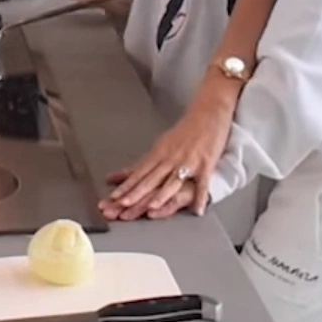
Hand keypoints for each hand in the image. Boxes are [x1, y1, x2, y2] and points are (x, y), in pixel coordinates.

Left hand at [99, 90, 235, 221]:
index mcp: (158, 153)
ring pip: (172, 181)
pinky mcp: (206, 163)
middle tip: (122, 206)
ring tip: (151, 208)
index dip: (125, 188)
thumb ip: (143, 164)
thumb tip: (119, 175)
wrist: (209, 112)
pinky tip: (197, 209)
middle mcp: (170, 158)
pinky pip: (202, 183)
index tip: (113, 199)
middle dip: (135, 194)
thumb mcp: (161, 145)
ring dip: (161, 195)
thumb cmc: (185, 131)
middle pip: (150, 179)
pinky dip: (199, 196)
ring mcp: (188, 161)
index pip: (138, 174)